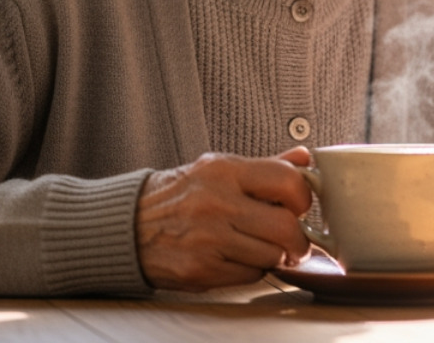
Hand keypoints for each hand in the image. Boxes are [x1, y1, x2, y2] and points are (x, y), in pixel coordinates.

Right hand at [135, 147, 312, 290]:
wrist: (128, 226)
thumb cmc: (180, 195)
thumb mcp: (219, 168)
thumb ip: (265, 166)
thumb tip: (305, 159)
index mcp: (224, 171)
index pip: (288, 182)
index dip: (303, 198)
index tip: (300, 206)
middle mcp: (216, 204)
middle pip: (286, 228)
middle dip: (297, 238)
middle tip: (294, 240)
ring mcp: (208, 240)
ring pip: (271, 256)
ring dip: (273, 255)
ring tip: (258, 246)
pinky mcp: (200, 270)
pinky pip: (250, 275)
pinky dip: (251, 270)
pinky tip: (236, 257)